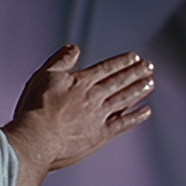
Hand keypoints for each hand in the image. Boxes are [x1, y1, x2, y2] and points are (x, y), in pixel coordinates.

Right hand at [2, 45, 153, 176]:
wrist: (37, 138)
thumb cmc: (36, 108)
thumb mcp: (44, 76)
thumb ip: (61, 61)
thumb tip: (73, 48)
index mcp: (81, 81)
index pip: (107, 68)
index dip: (122, 62)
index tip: (135, 57)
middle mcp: (94, 96)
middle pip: (119, 81)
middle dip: (136, 73)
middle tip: (149, 67)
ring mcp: (99, 116)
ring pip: (124, 99)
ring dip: (139, 90)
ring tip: (150, 83)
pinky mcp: (100, 135)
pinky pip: (123, 124)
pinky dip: (136, 117)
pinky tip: (146, 111)